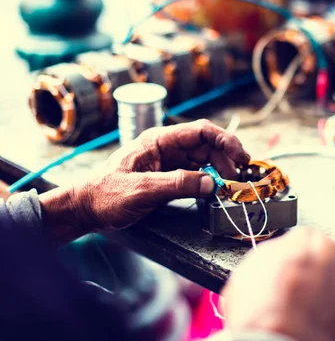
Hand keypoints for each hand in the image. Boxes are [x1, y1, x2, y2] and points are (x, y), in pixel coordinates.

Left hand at [39, 120, 249, 243]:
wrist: (87, 208)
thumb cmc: (107, 195)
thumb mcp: (143, 190)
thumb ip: (178, 184)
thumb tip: (212, 184)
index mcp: (159, 140)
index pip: (201, 131)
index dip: (225, 140)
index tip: (241, 156)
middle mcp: (166, 146)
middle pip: (206, 144)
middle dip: (226, 158)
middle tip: (238, 178)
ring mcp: (168, 160)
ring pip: (204, 159)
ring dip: (220, 169)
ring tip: (230, 185)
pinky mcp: (168, 175)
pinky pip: (195, 172)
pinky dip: (209, 179)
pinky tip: (216, 189)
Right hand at [221, 228, 334, 340]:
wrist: (280, 339)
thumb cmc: (264, 307)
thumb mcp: (253, 267)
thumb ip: (275, 258)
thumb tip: (276, 265)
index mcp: (310, 239)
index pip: (308, 245)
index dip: (300, 266)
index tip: (295, 279)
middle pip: (333, 265)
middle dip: (322, 281)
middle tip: (305, 300)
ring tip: (314, 318)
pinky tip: (326, 330)